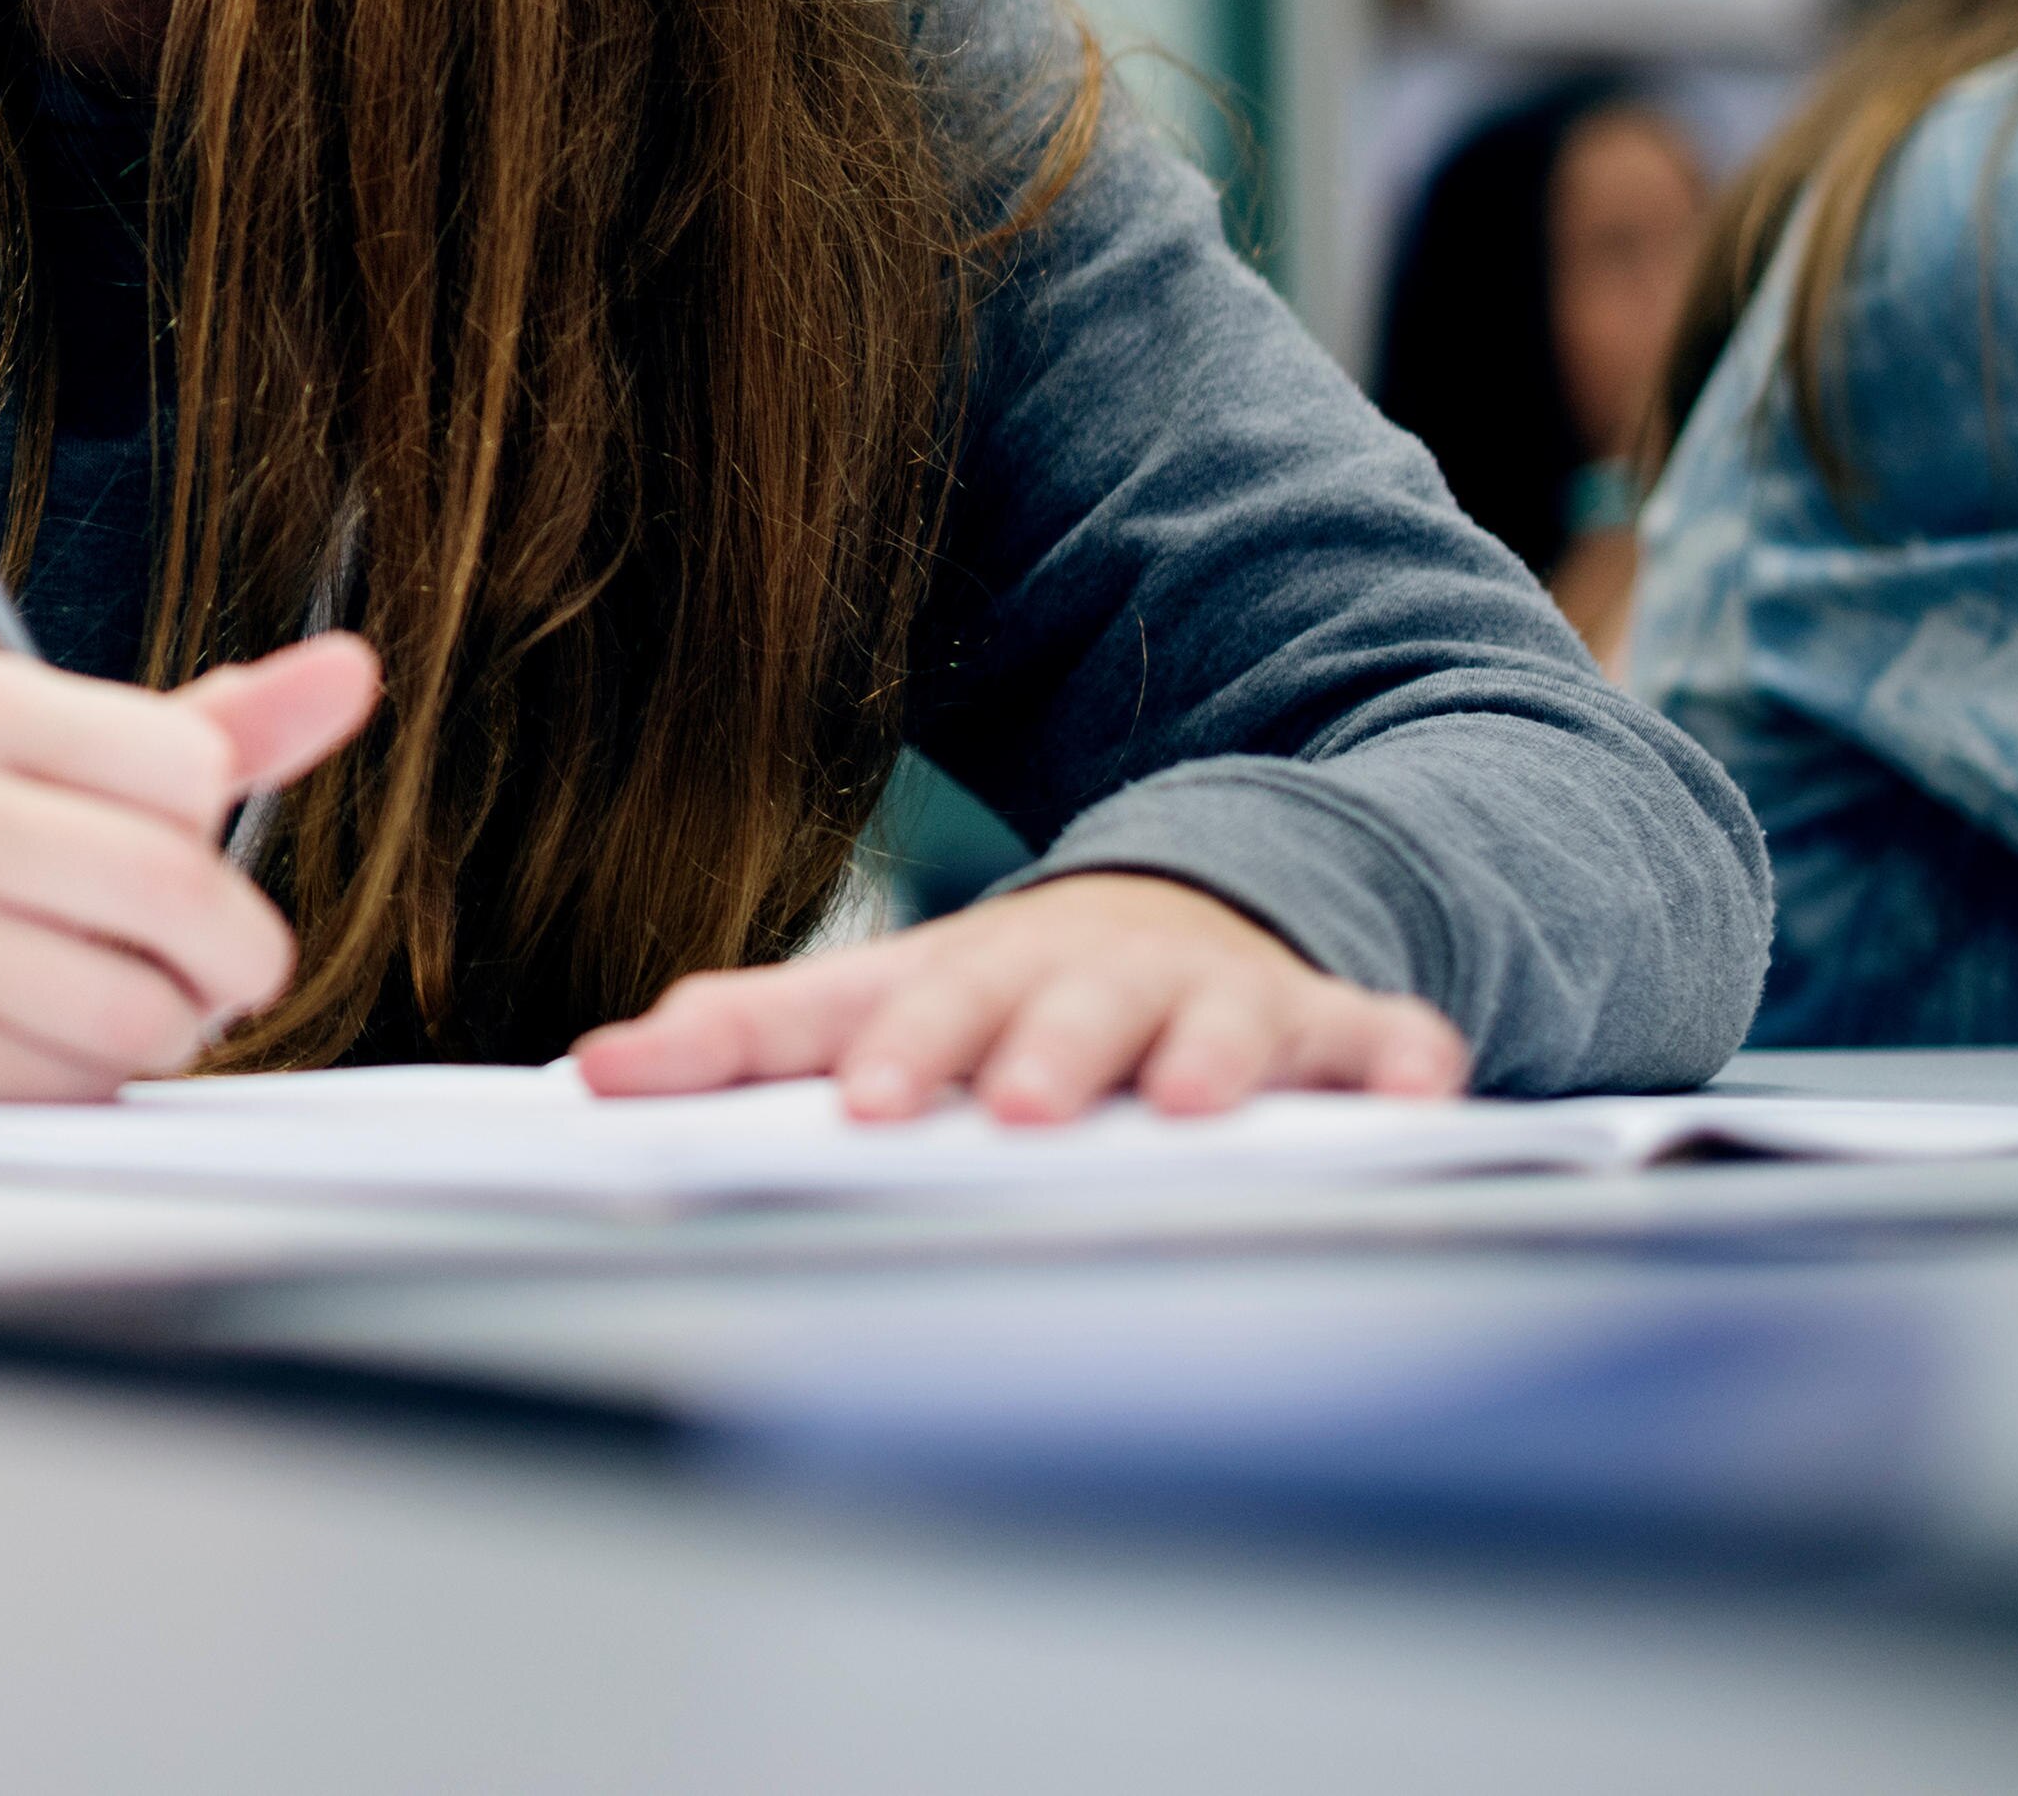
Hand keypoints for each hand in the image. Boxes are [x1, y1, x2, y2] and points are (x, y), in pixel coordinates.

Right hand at [0, 635, 378, 1097]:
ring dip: (165, 1032)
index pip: (189, 769)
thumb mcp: (63, 755)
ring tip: (119, 1007)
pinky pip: (67, 1091)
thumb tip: (356, 673)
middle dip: (233, 954)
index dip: (208, 830)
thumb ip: (216, 726)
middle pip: (176, 891)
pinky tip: (37, 1047)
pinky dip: (86, 1087)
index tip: (173, 849)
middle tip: (221, 971)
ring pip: (136, 1012)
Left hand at [567, 870, 1467, 1123]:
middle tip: (1010, 1107)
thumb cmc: (1001, 994)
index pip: (916, 1008)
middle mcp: (1089, 977)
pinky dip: (1399, 1054)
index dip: (894, 1053)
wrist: (1182, 910)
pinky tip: (1422, 1080)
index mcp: (972, 976)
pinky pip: (1372, 1038)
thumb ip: (745, 1037)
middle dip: (1033, 1054)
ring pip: (1207, 1019)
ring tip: (1186, 1101)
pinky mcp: (1323, 1027)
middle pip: (1056, 1012)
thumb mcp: (875, 1003)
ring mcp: (1209, 996)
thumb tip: (595, 1070)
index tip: (865, 1106)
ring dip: (1198, 1054)